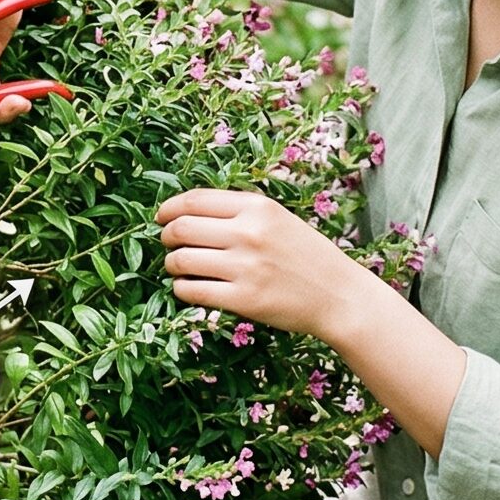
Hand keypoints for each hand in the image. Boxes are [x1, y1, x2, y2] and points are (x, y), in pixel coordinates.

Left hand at [157, 188, 361, 338]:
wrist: (339, 296)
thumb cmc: (307, 256)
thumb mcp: (278, 219)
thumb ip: (239, 212)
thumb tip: (187, 211)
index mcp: (258, 207)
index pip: (194, 200)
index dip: (169, 208)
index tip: (161, 217)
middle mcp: (249, 233)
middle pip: (182, 228)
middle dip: (166, 235)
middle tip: (167, 243)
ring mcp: (246, 267)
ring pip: (181, 260)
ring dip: (171, 263)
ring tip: (176, 267)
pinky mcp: (244, 299)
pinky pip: (192, 290)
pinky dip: (181, 288)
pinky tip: (186, 287)